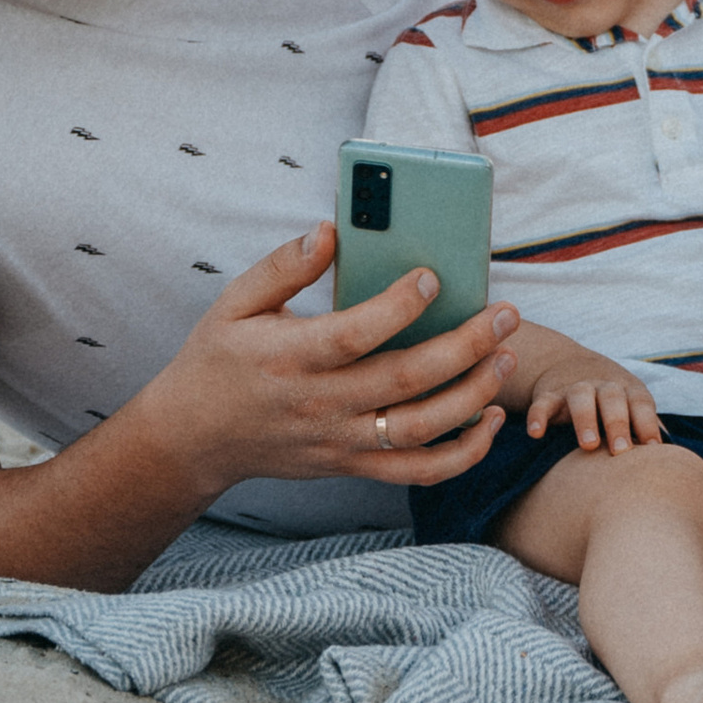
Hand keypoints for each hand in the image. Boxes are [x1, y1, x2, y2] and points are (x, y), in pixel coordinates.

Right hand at [133, 227, 517, 493]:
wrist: (194, 439)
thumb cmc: (219, 359)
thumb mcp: (235, 303)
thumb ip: (283, 266)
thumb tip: (330, 231)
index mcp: (290, 356)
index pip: (354, 334)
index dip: (398, 307)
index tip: (433, 277)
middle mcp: (320, 403)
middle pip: (405, 380)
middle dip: (465, 346)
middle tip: (506, 313)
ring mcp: (339, 440)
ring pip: (420, 428)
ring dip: (473, 396)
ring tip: (508, 357)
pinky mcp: (351, 464)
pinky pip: (418, 471)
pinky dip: (462, 453)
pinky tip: (490, 418)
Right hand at [518, 339, 663, 453]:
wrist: (572, 366)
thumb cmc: (614, 400)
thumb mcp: (632, 406)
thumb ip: (648, 428)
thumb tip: (677, 462)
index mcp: (629, 390)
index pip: (641, 403)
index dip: (647, 423)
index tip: (652, 449)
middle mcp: (604, 386)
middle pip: (613, 399)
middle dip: (617, 423)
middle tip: (621, 450)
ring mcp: (576, 388)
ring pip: (581, 398)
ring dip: (585, 419)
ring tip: (588, 445)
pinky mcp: (550, 395)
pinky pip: (542, 404)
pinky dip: (538, 416)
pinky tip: (535, 433)